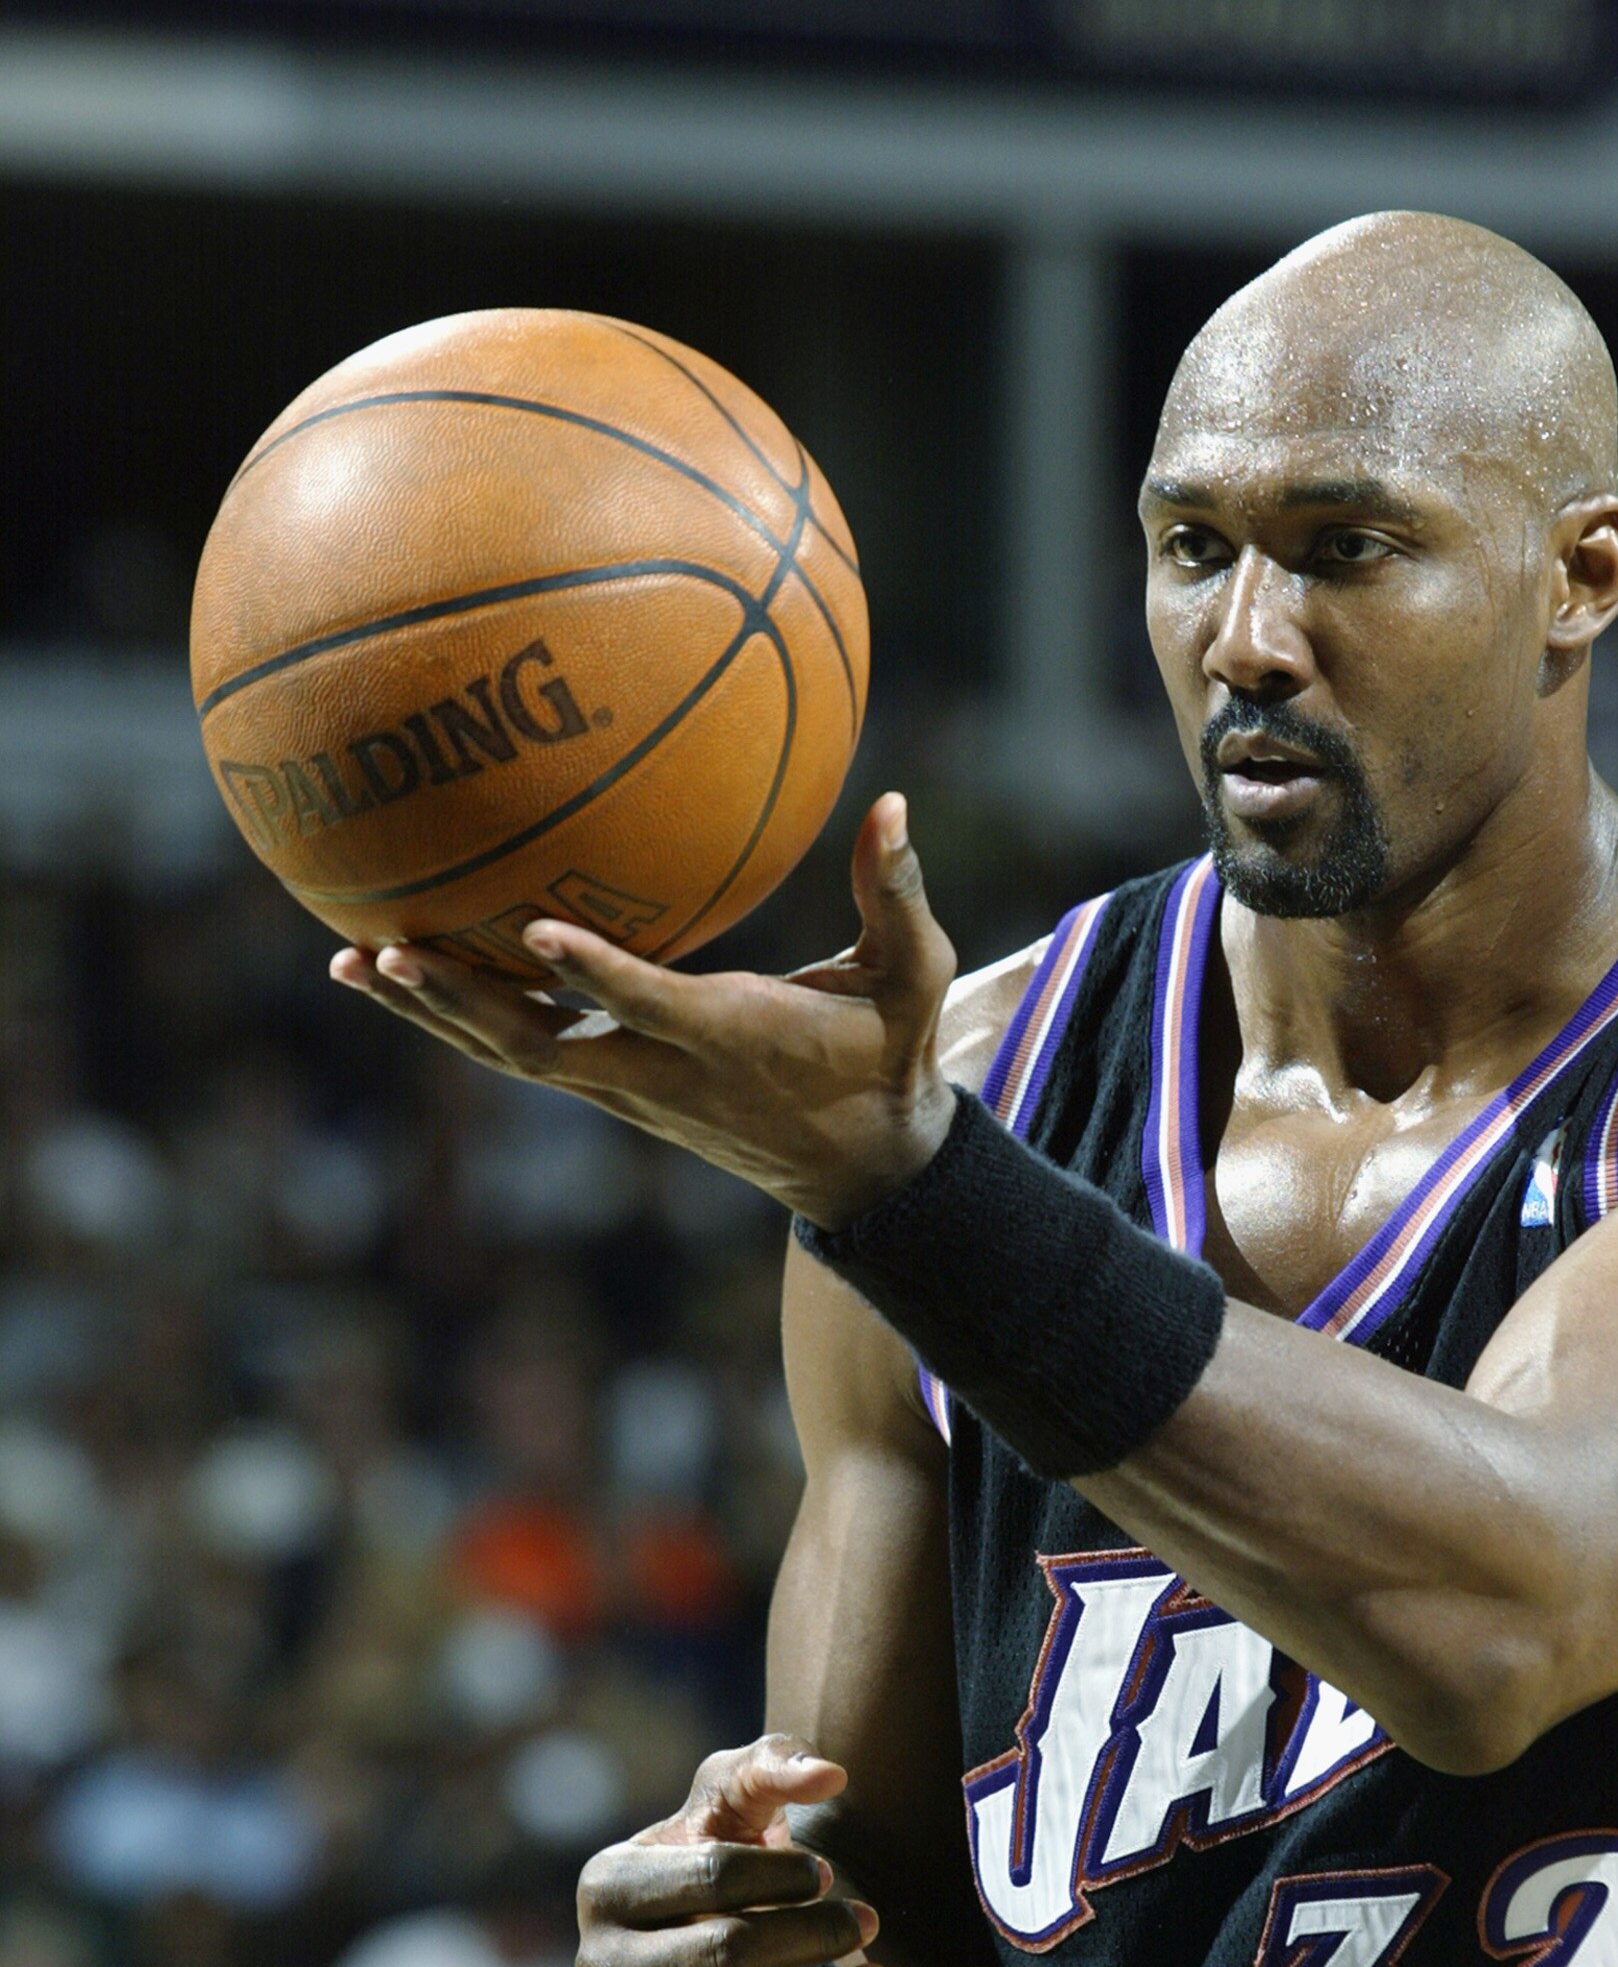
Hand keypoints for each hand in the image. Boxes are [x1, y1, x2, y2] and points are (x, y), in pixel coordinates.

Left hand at [329, 794, 955, 1227]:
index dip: (593, 973)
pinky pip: (520, 1049)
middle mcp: (662, 1073)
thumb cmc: (891, 1055)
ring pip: (511, 1054)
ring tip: (353, 962)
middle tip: (387, 954)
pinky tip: (394, 973)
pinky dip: (455, 1016)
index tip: (533, 929)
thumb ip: (896, 894)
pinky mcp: (614, 1087)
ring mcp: (628, 1088)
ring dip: (433, 1014)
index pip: (651, 1005)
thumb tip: (894, 802)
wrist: (863, 1165)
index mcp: (732, 1038)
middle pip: (539, 1047)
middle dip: (462, 1003)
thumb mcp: (915, 978)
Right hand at [575, 1734, 889, 1966]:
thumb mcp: (734, 1801)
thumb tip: (830, 1774)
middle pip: (723, 1954)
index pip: (708, 1876)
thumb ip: (772, 1766)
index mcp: (607, 1886)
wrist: (707, 1946)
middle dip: (809, 1935)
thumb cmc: (718, 1859)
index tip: (827, 1873)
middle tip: (865, 1920)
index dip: (782, 1873)